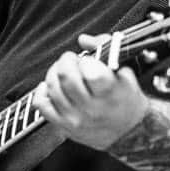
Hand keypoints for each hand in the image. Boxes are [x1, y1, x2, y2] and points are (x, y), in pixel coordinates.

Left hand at [32, 34, 148, 150]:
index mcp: (110, 94)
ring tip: (64, 72)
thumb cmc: (125, 99)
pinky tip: (50, 86)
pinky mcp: (63, 125)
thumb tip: (84, 40)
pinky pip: (42, 105)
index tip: (89, 61)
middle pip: (66, 76)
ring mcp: (75, 118)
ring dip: (55, 73)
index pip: (89, 71)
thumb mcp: (124, 71)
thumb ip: (105, 48)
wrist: (128, 130)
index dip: (87, 61)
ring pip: (52, 88)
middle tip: (72, 61)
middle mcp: (91, 108)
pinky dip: (42, 91)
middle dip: (67, 61)